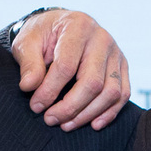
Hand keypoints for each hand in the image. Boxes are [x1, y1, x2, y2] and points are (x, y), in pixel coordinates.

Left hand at [11, 10, 130, 130]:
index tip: (36, 106)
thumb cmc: (42, 35)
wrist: (60, 25)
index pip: (66, 66)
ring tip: (66, 124)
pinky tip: (92, 123)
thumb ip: (28, 63)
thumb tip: (28, 87)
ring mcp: (116, 53)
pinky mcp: (122, 67)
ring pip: (110, 92)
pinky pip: (122, 94)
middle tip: (50, 119)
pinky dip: (109, 113)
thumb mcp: (27, 42)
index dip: (50, 90)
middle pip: (92, 82)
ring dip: (87, 114)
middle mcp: (102, 39)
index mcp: (77, 27)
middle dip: (70, 107)